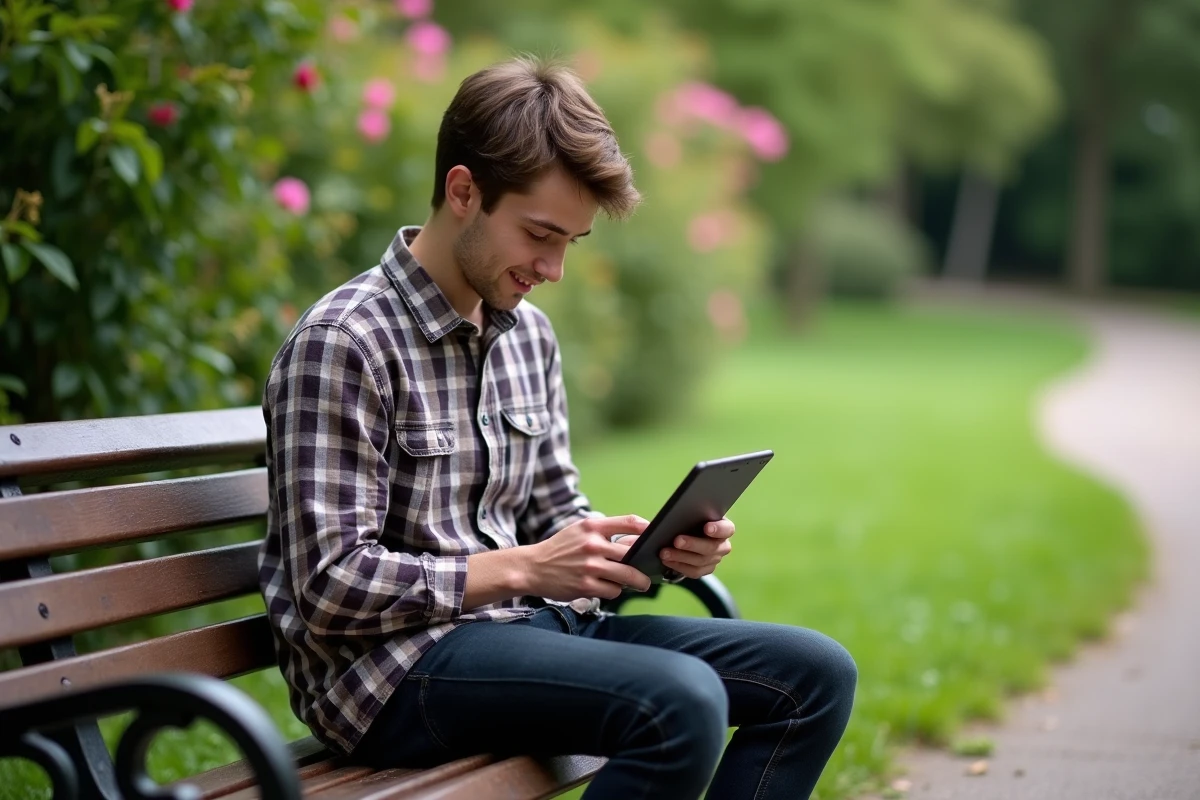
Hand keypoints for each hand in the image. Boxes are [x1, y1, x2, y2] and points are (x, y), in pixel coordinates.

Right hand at [522, 515, 651, 600]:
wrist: (532, 567)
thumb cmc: (560, 549)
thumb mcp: (579, 531)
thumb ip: (604, 533)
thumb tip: (634, 541)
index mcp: (592, 527)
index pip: (629, 522)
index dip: (648, 529)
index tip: (656, 536)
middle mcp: (592, 545)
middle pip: (633, 553)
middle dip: (645, 563)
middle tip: (651, 569)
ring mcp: (590, 566)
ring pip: (627, 575)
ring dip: (637, 581)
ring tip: (640, 583)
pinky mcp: (586, 586)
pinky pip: (614, 591)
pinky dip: (615, 590)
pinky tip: (609, 587)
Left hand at [659, 518, 734, 579]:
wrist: (681, 538)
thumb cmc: (684, 520)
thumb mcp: (682, 513)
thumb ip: (676, 513)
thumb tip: (654, 518)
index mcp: (722, 526)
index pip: (727, 529)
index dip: (719, 529)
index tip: (706, 528)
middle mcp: (722, 544)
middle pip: (712, 547)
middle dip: (693, 544)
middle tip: (677, 540)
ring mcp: (715, 559)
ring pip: (702, 561)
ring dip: (682, 557)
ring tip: (664, 552)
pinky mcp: (705, 569)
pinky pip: (695, 572)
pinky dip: (679, 566)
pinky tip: (666, 561)